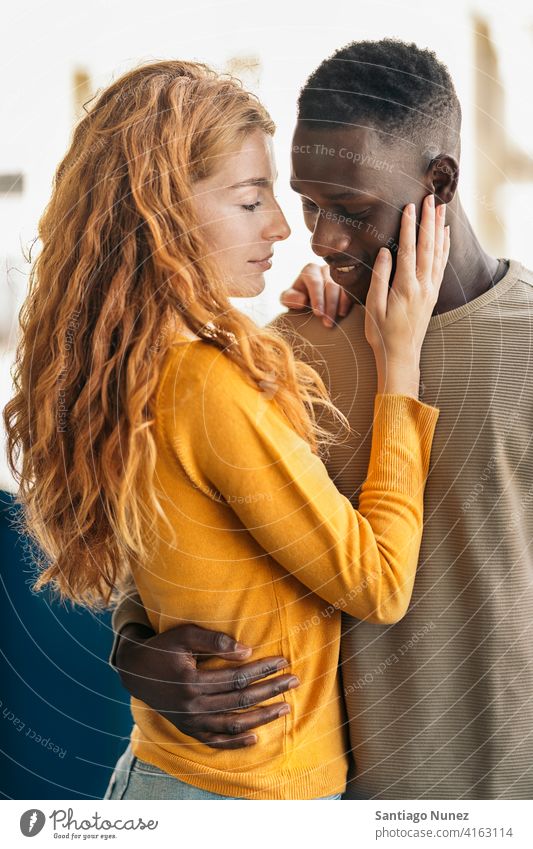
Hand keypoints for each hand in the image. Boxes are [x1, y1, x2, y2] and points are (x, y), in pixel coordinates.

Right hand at [115, 623, 299, 748]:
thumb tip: (246, 650)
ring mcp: (190, 722)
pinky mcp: (188, 729)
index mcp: (192, 682)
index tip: (283, 662)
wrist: (135, 671)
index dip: (262, 670)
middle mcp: (192, 706)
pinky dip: (235, 743)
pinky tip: (256, 737)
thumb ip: (214, 640)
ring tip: (285, 708)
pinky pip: (215, 741)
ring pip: (233, 724)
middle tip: (294, 681)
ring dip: (262, 717)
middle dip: (270, 690)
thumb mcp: (184, 635)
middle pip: (241, 700)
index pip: (237, 677)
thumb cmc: (162, 647)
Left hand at [280, 263, 352, 326]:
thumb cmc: (300, 299)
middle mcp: (327, 269)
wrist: (313, 301)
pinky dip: (348, 301)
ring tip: (337, 319)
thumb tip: (302, 300)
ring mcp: (340, 274)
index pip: (315, 282)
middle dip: (329, 305)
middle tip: (328, 322)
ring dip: (339, 305)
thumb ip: (289, 298)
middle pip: (330, 285)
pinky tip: (344, 312)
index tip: (318, 313)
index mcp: (311, 270)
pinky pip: (352, 290)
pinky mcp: (350, 282)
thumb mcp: (289, 298)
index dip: (317, 298)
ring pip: (342, 287)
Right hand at [365, 195, 449, 395]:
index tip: (410, 206)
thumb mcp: (373, 307)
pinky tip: (444, 235)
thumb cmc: (382, 334)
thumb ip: (380, 278)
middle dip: (428, 220)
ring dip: (438, 229)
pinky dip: (444, 247)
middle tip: (430, 198)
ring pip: (437, 252)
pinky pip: (441, 264)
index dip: (409, 226)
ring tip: (440, 209)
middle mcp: (422, 285)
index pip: (408, 249)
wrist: (401, 356)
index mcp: (405, 287)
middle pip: (427, 246)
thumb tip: (385, 252)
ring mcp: (430, 290)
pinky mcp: (432, 294)